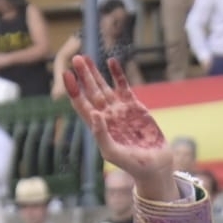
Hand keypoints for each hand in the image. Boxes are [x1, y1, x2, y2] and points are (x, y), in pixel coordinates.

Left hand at [65, 56, 176, 201]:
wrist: (155, 165)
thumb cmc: (132, 164)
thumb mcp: (113, 153)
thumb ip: (101, 134)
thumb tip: (94, 113)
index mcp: (97, 127)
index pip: (81, 104)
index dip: (74, 90)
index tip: (67, 75)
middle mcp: (106, 116)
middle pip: (91, 91)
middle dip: (83, 76)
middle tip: (76, 58)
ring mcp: (120, 110)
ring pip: (104, 87)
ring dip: (95, 73)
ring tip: (86, 57)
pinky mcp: (135, 107)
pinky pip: (123, 87)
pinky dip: (117, 74)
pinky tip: (111, 61)